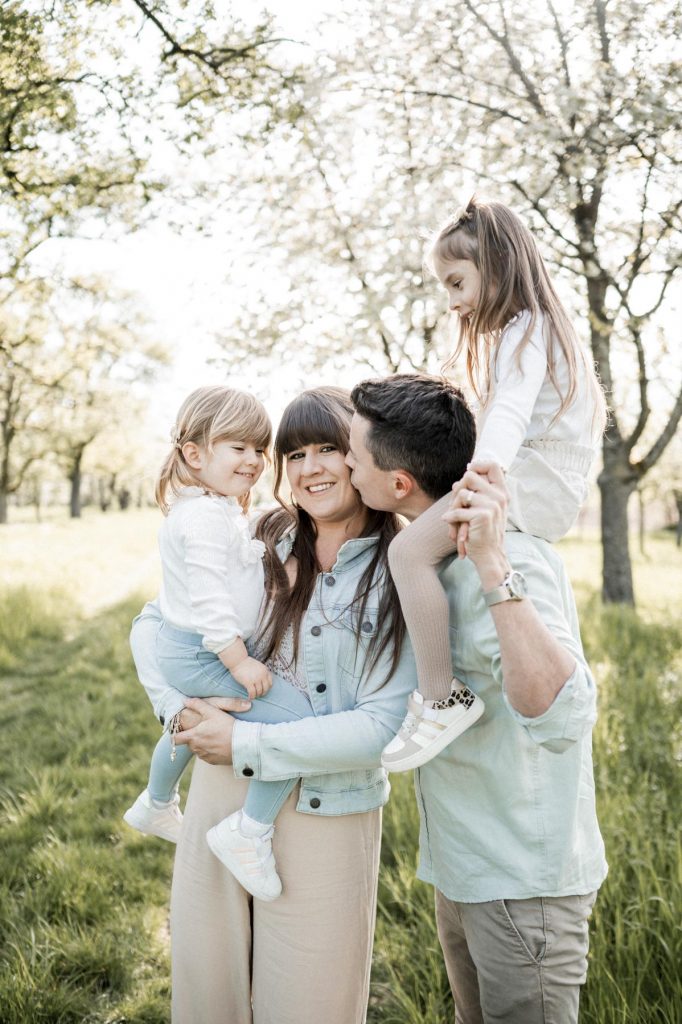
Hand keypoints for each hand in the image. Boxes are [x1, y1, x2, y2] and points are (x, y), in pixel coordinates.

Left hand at [174, 697, 244, 764]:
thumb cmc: (227, 726)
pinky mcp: (213, 762)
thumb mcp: (212, 711)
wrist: (242, 744)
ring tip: (214, 736)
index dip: (175, 734)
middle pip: (189, 743)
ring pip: (198, 749)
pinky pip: (207, 755)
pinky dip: (211, 750)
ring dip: (202, 744)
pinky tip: (220, 743)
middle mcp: (197, 749)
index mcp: (193, 737)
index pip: (176, 739)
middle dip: (193, 737)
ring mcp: (205, 756)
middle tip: (204, 729)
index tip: (179, 730)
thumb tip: (184, 701)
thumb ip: (197, 705)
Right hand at [231, 657, 271, 698]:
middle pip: (266, 688)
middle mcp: (262, 675)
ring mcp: (256, 679)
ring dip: (256, 695)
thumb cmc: (246, 663)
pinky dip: (251, 696)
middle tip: (259, 695)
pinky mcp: (249, 682)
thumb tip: (262, 682)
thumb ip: (262, 673)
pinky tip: (249, 697)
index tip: (263, 690)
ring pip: (259, 692)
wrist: (238, 660)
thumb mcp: (258, 666)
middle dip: (263, 693)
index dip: (267, 688)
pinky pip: (252, 693)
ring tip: (253, 696)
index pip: (270, 683)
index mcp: (265, 670)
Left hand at [442, 462, 508, 580]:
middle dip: (457, 490)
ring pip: (461, 493)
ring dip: (453, 506)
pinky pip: (457, 511)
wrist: (489, 555)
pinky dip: (451, 519)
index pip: (493, 465)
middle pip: (469, 476)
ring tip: (455, 520)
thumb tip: (459, 479)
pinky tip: (451, 527)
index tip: (468, 474)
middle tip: (455, 506)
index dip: (477, 465)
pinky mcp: (484, 515)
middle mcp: (500, 496)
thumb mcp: (483, 509)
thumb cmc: (481, 531)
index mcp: (501, 492)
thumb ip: (476, 493)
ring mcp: (493, 505)